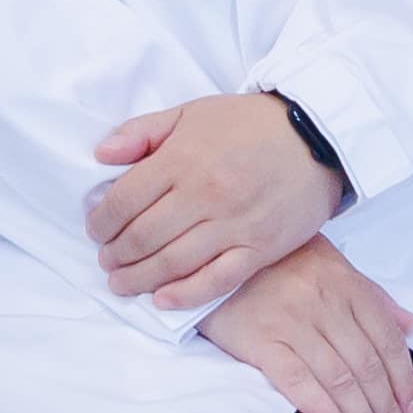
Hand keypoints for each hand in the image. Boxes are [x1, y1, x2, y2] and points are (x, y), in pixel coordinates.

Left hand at [90, 88, 349, 315]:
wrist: (316, 136)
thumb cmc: (248, 123)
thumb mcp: (191, 112)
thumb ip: (142, 132)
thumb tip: (101, 155)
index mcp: (183, 159)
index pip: (124, 200)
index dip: (101, 221)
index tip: (95, 230)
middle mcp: (204, 195)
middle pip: (143, 236)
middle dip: (115, 254)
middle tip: (106, 261)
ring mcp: (233, 225)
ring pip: (173, 262)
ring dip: (140, 278)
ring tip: (122, 283)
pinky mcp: (260, 248)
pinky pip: (217, 280)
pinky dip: (186, 295)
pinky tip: (163, 300)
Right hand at [198, 240, 412, 412]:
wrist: (210, 251)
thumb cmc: (275, 261)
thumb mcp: (330, 264)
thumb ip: (371, 295)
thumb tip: (410, 325)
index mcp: (346, 285)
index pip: (387, 341)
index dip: (404, 382)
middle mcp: (324, 303)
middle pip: (367, 366)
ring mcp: (292, 322)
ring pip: (339, 379)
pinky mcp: (260, 340)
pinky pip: (297, 380)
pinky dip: (322, 409)